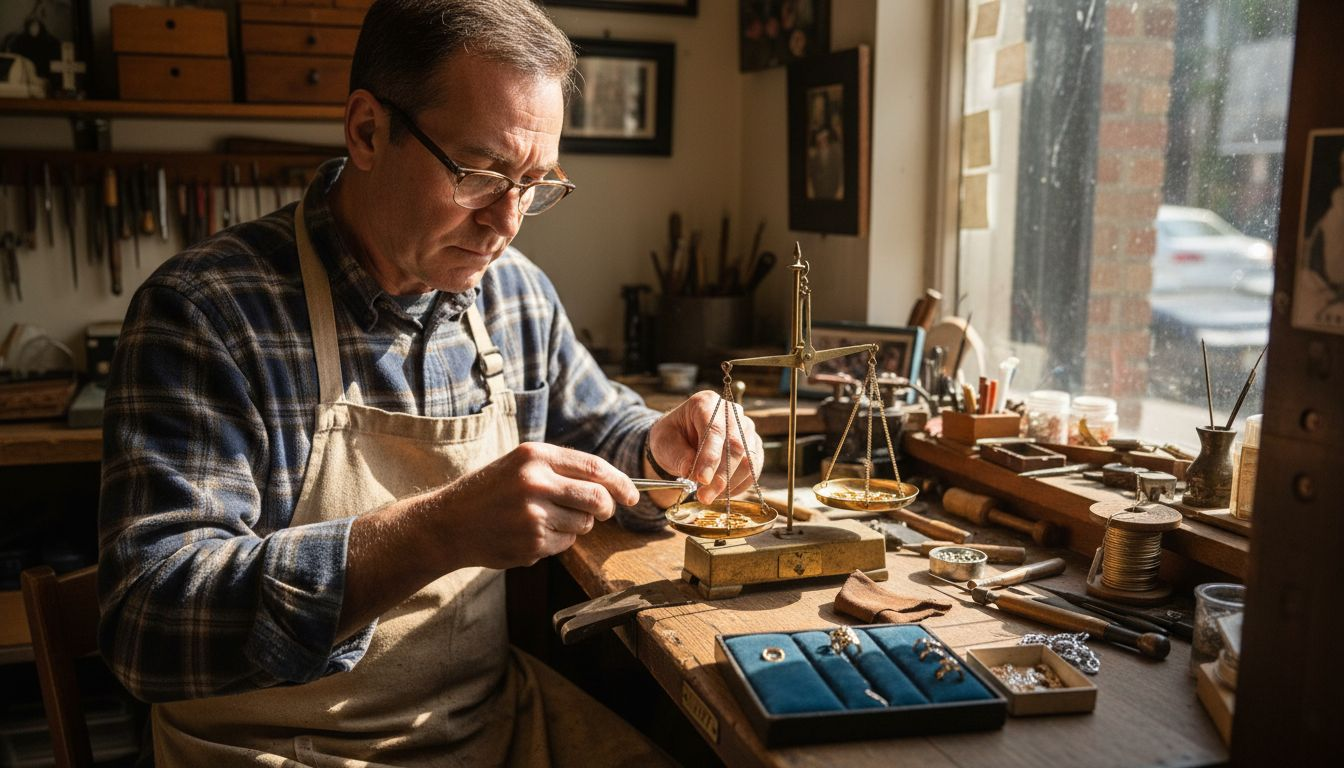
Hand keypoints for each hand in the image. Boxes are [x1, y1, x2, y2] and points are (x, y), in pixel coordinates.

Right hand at [430, 442, 637, 568]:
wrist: (448, 523)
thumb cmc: (489, 491)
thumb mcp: (520, 465)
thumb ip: (560, 469)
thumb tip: (610, 484)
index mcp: (534, 456)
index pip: (593, 467)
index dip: (620, 482)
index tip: (633, 494)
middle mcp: (535, 482)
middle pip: (596, 498)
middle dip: (606, 508)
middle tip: (603, 512)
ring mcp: (533, 515)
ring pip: (582, 525)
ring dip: (575, 526)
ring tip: (545, 519)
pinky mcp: (531, 543)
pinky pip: (564, 544)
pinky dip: (556, 542)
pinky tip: (530, 534)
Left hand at [646, 390, 764, 503]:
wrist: (682, 438)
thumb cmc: (672, 437)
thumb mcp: (665, 443)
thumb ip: (678, 456)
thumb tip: (692, 472)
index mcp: (706, 403)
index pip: (714, 430)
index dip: (710, 457)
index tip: (701, 480)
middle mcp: (732, 412)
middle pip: (736, 445)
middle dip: (721, 476)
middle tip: (704, 496)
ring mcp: (746, 428)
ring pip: (749, 459)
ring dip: (730, 483)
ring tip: (709, 495)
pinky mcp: (754, 445)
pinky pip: (754, 469)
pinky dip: (739, 485)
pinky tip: (722, 493)